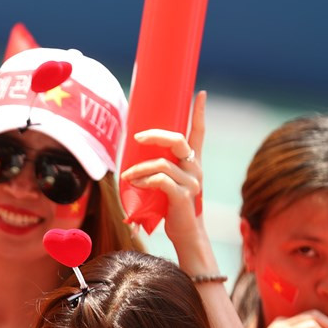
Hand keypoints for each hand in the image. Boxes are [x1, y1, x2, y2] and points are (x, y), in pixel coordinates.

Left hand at [120, 91, 210, 272]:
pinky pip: (161, 181)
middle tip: (138, 137)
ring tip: (128, 176)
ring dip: (140, 168)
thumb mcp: (166, 183)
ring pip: (162, 163)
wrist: (186, 233)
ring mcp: (191, 183)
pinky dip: (146, 181)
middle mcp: (195, 169)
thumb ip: (158, 168)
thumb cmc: (171, 207)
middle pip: (177, 141)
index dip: (199, 113)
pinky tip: (138, 186)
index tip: (200, 94)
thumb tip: (132, 154)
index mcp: (192, 163)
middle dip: (155, 135)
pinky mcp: (183, 196)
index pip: (199, 133)